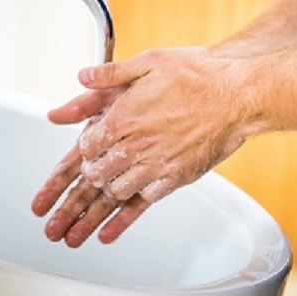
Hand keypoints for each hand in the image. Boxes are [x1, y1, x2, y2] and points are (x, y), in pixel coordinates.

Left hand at [31, 47, 263, 246]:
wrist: (240, 95)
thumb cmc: (198, 76)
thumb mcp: (149, 61)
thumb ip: (110, 74)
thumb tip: (81, 77)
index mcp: (124, 116)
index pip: (84, 146)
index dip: (72, 161)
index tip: (65, 171)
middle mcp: (136, 144)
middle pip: (93, 177)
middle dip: (72, 197)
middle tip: (56, 214)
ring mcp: (156, 164)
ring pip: (113, 194)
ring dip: (91, 213)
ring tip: (72, 231)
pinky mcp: (175, 178)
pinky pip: (143, 204)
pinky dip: (122, 221)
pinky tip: (107, 234)